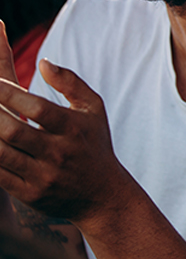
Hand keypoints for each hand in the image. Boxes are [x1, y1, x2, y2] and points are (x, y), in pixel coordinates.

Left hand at [0, 24, 133, 224]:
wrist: (103, 195)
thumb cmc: (93, 143)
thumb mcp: (93, 109)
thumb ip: (71, 83)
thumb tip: (43, 62)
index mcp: (74, 128)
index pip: (37, 108)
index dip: (10, 93)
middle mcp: (59, 153)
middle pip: (14, 131)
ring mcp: (43, 176)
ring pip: (2, 154)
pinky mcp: (30, 194)